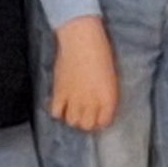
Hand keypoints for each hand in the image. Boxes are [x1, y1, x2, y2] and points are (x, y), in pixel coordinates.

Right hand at [48, 16, 120, 133]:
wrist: (82, 40)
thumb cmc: (100, 52)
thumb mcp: (111, 76)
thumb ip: (106, 94)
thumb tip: (101, 105)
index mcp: (108, 98)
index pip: (104, 122)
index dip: (100, 121)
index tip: (98, 117)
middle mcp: (91, 102)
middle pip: (86, 126)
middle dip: (86, 122)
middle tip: (85, 114)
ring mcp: (74, 99)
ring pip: (71, 121)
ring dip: (72, 117)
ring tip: (73, 109)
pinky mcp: (59, 93)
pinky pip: (56, 113)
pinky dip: (58, 111)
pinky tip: (61, 104)